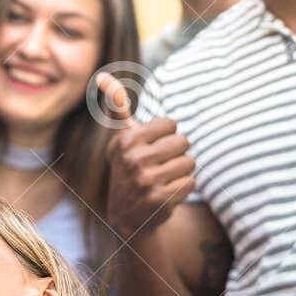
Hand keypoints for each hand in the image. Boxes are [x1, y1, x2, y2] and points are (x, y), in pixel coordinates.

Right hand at [100, 72, 195, 239]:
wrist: (127, 218)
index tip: (153, 148)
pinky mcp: (159, 199)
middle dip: (177, 154)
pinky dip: (183, 188)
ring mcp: (146, 180)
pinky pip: (191, 182)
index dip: (167, 136)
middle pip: (183, 142)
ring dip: (182, 171)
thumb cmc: (130, 170)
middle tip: (161, 166)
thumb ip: (118, 110)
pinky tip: (168, 194)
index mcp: (126, 140)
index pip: (170, 124)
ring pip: (190, 162)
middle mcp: (133, 159)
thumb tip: (103, 76)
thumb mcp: (122, 141)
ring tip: (166, 179)